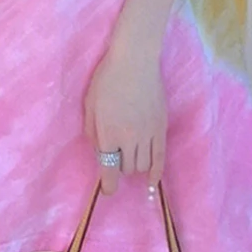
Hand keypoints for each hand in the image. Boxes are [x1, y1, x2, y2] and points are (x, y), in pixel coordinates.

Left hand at [82, 18, 167, 196]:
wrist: (135, 61)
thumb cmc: (107, 78)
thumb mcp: (90, 103)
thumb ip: (92, 130)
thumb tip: (98, 149)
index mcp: (108, 133)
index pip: (108, 170)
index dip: (108, 185)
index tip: (108, 190)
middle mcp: (129, 139)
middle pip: (126, 168)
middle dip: (119, 167)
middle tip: (116, 156)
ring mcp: (148, 135)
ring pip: (143, 165)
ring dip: (135, 166)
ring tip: (130, 157)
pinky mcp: (161, 128)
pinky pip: (161, 158)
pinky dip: (156, 172)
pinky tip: (153, 180)